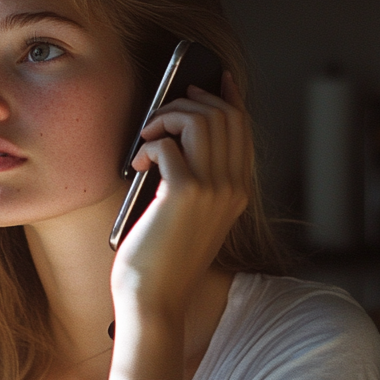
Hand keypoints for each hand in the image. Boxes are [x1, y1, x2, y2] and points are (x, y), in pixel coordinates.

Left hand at [111, 71, 252, 319]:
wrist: (155, 299)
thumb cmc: (162, 260)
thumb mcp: (190, 216)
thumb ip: (196, 179)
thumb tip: (177, 138)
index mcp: (238, 191)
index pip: (242, 127)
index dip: (226, 96)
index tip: (211, 79)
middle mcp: (233, 187)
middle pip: (224, 114)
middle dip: (187, 103)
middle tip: (159, 117)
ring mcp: (213, 190)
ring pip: (201, 120)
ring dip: (166, 117)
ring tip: (147, 137)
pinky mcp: (184, 194)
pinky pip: (168, 145)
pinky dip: (148, 145)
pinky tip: (137, 165)